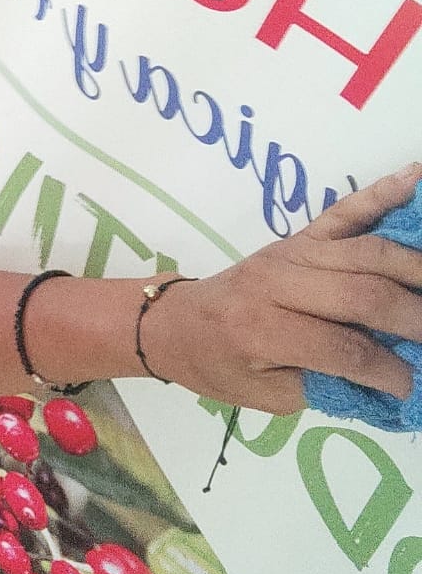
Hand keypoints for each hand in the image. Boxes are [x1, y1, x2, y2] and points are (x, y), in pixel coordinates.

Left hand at [141, 165, 421, 413]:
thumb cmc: (218, 363)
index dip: (388, 371)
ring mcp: (291, 251)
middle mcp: (277, 281)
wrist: (176, 320)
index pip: (344, 349)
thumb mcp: (264, 394)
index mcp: (262, 328)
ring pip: (367, 252)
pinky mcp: (299, 236)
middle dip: (413, 319)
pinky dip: (383, 194)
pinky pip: (346, 212)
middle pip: (363, 293)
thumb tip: (391, 378)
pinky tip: (415, 179)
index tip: (411, 386)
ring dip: (415, 268)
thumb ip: (325, 385)